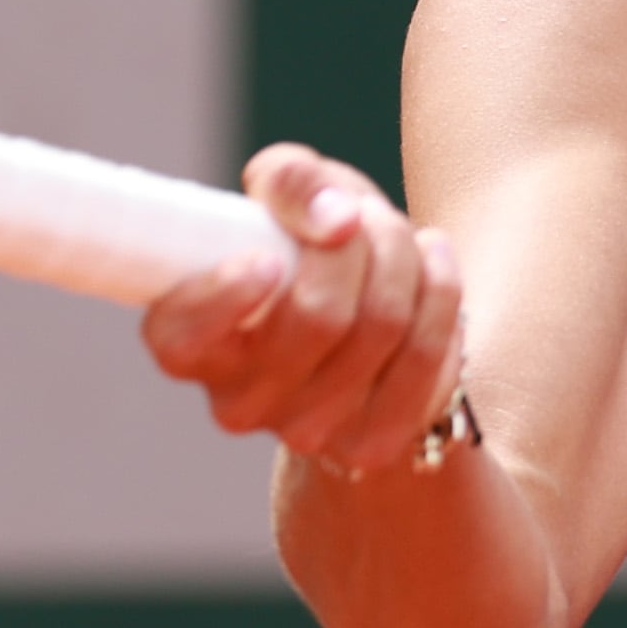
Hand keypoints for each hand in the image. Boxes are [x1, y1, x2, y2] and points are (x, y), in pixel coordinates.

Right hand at [140, 144, 467, 476]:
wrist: (362, 317)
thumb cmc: (302, 247)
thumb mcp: (286, 195)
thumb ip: (290, 180)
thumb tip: (336, 219)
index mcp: (188, 343)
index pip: (186, 335)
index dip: (227, 295)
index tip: (268, 256)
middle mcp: (236, 402)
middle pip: (317, 316)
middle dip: (358, 244)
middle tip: (364, 216)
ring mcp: (302, 432)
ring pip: (380, 328)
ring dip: (403, 258)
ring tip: (398, 235)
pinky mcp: (368, 446)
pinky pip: (424, 358)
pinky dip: (440, 296)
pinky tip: (433, 264)